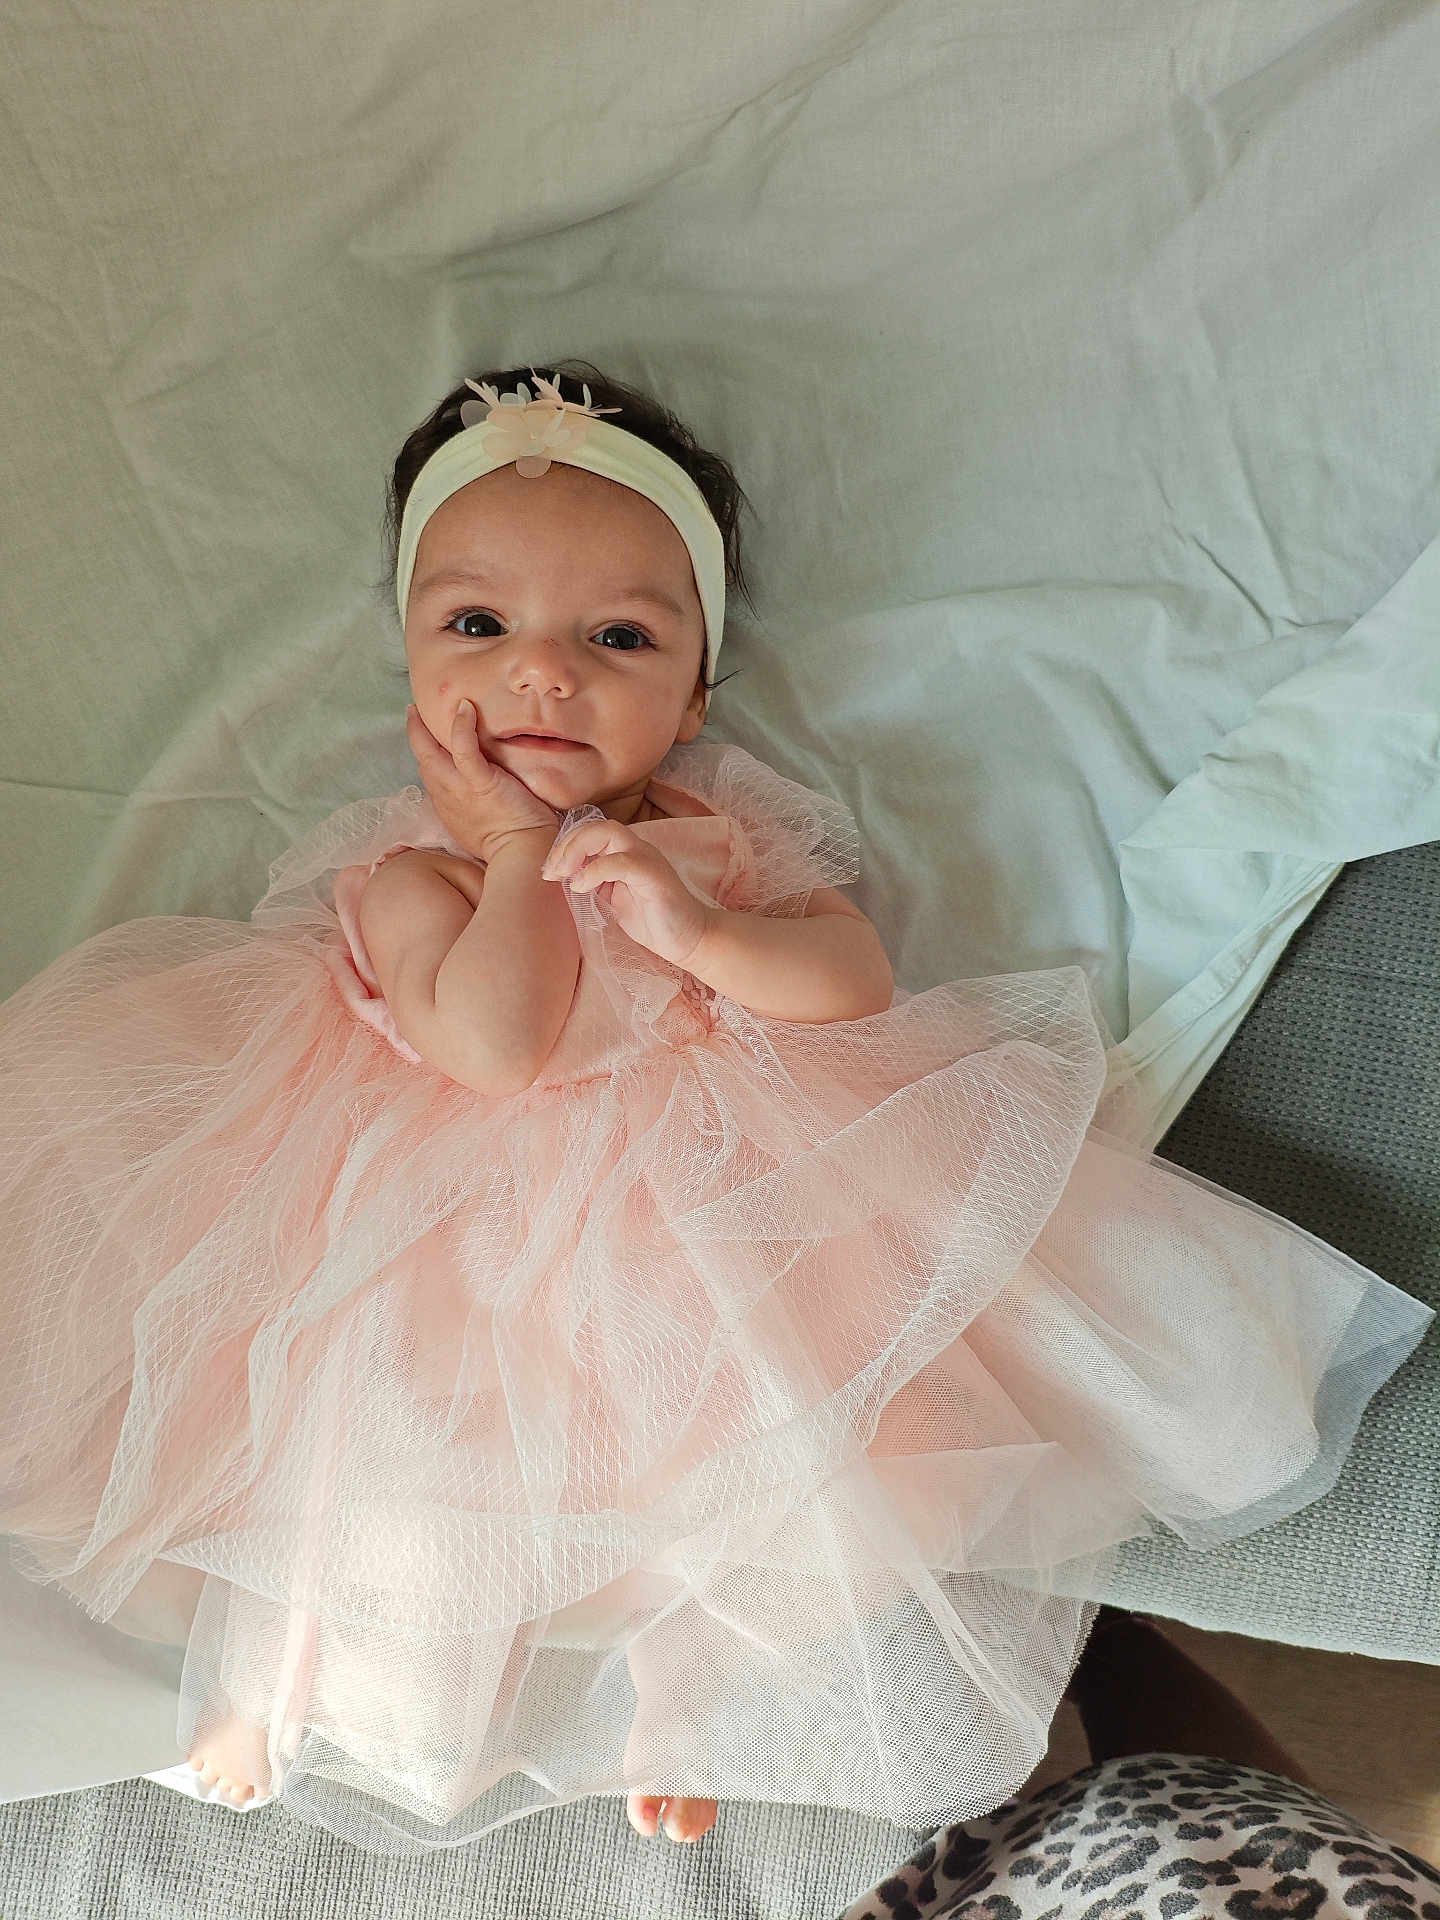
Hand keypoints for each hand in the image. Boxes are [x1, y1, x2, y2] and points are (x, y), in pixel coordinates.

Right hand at [405, 702, 560, 861]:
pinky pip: (463, 748)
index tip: (424, 738)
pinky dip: (461, 726)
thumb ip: (476, 806)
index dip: (425, 753)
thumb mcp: (481, 826)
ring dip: (425, 725)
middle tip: (413, 710)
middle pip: (422, 758)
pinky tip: (464, 706)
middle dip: (415, 733)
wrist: (523, 856)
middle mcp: (446, 795)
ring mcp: (459, 788)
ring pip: (431, 751)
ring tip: (426, 703)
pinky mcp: (480, 782)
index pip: (430, 773)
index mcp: (447, 806)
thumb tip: (486, 795)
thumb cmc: (512, 844)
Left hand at [541, 820, 717, 968]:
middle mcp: (637, 848)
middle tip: (551, 872)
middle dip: (567, 845)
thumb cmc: (652, 921)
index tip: (549, 872)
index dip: (565, 846)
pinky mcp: (654, 875)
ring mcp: (647, 858)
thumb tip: (563, 877)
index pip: (591, 832)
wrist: (688, 940)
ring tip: (563, 875)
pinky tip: (580, 887)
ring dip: (577, 850)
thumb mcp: (612, 899)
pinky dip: (594, 871)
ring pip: (609, 833)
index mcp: (627, 852)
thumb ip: (593, 883)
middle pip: (597, 826)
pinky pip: (620, 861)